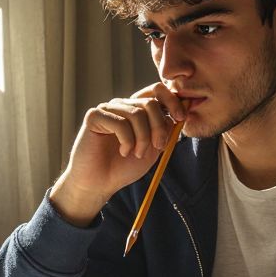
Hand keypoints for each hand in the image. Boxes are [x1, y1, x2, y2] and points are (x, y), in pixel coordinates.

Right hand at [50, 83, 186, 225]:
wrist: (99, 184)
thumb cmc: (124, 167)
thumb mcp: (152, 149)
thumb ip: (164, 130)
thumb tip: (180, 112)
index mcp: (136, 110)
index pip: (156, 92)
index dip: (172, 101)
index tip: (181, 117)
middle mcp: (122, 106)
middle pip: (150, 103)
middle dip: (159, 127)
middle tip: (158, 147)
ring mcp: (107, 109)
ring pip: (137, 114)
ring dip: (143, 139)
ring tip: (137, 154)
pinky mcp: (94, 116)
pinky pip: (120, 123)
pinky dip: (127, 141)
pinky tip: (123, 151)